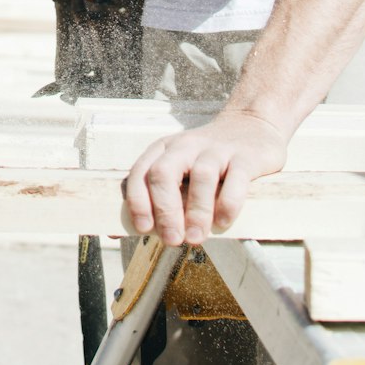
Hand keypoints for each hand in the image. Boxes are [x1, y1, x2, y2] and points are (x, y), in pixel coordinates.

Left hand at [123, 111, 287, 244]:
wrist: (252, 125)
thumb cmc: (207, 159)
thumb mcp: (179, 169)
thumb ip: (155, 198)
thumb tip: (112, 233)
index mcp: (165, 150)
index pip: (141, 172)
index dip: (138, 201)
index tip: (143, 229)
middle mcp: (187, 146)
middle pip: (165, 173)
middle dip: (164, 209)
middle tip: (172, 239)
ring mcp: (217, 150)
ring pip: (201, 176)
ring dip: (196, 211)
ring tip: (196, 238)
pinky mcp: (246, 158)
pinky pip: (236, 179)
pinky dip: (228, 203)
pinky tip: (224, 221)